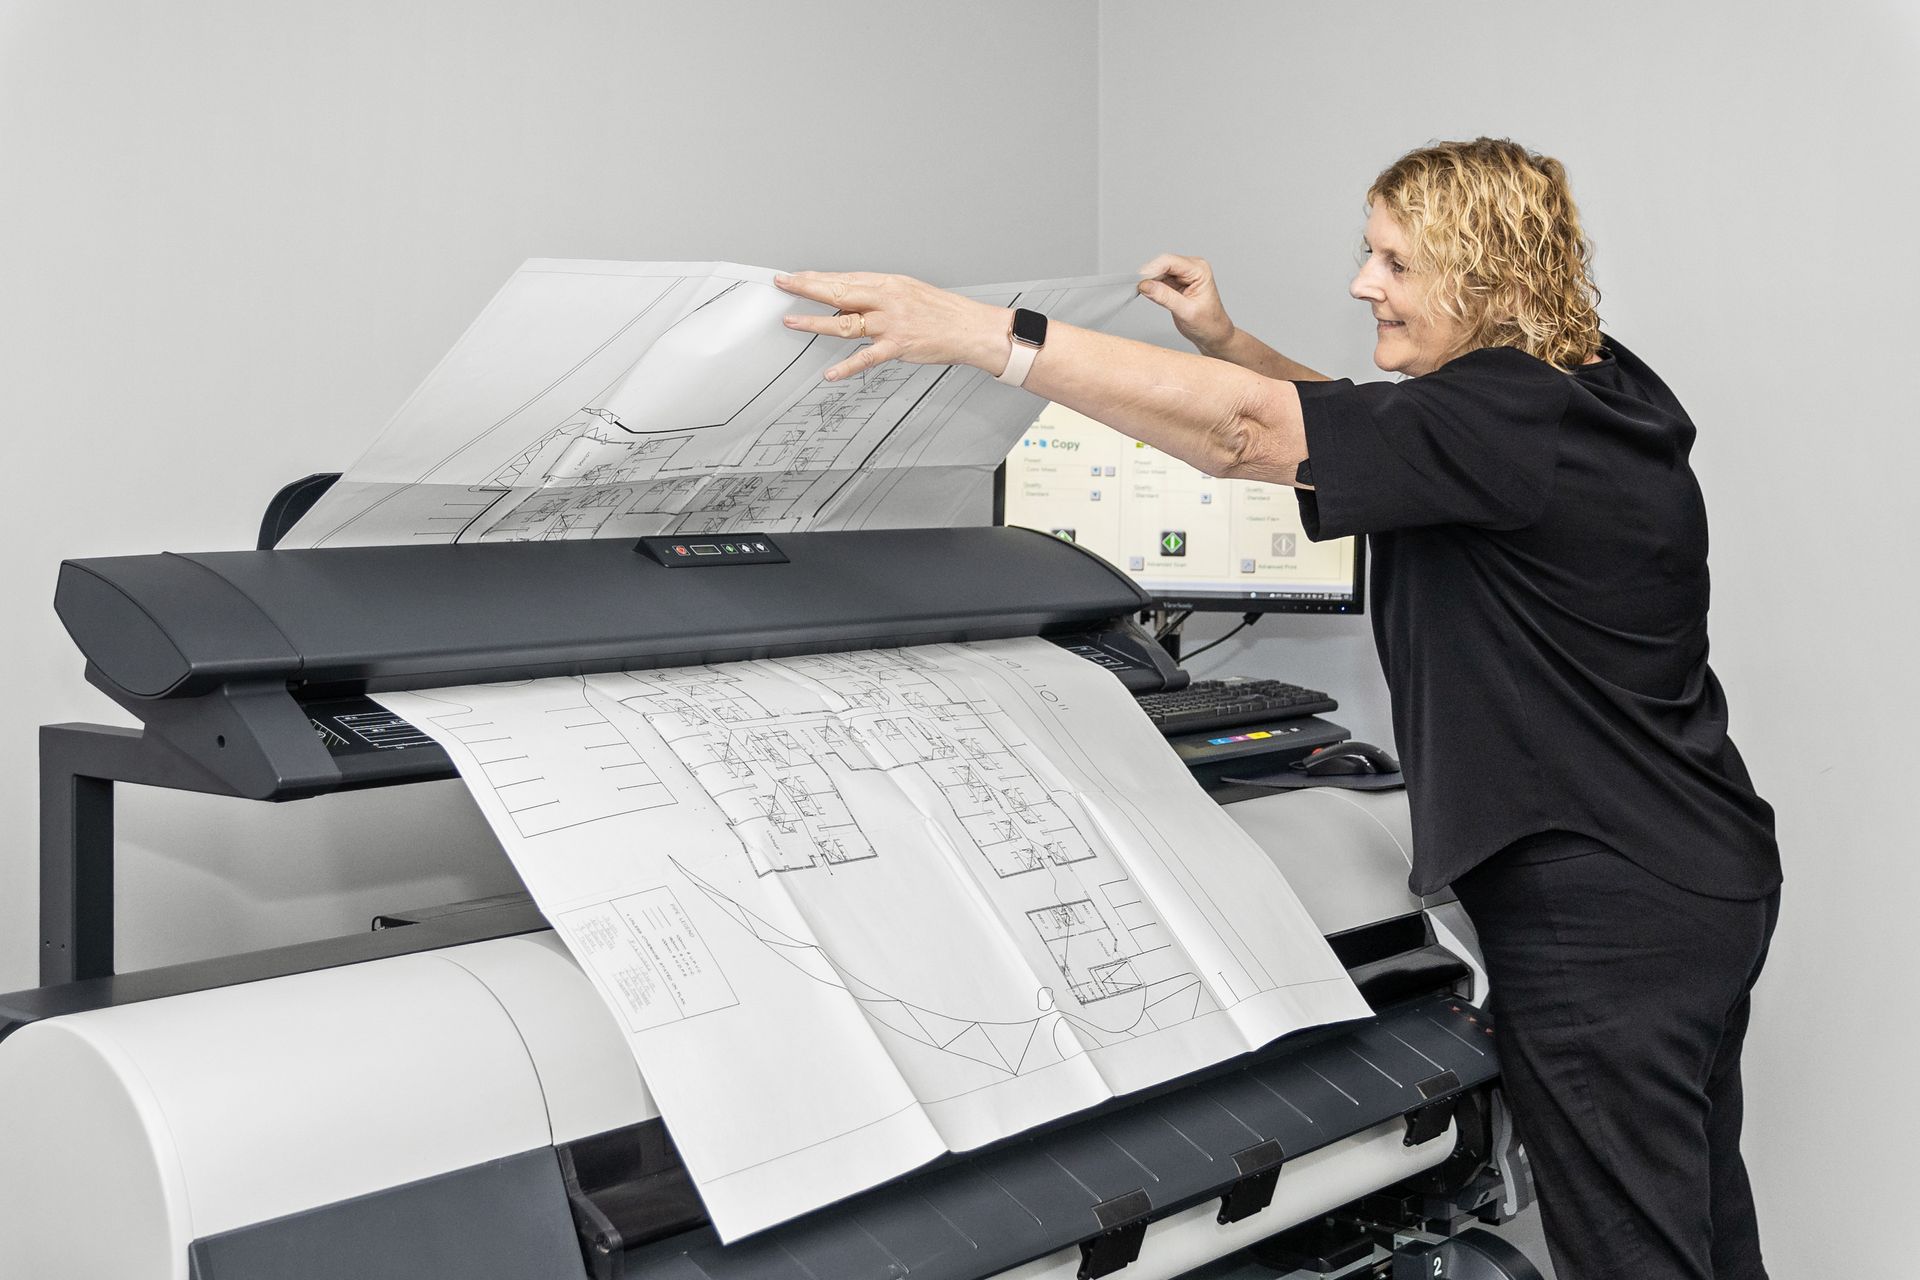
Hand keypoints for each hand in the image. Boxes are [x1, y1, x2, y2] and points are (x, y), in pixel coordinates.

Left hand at [775, 271, 1010, 381]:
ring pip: (846, 322)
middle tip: (784, 285)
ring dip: (816, 322)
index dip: (817, 277)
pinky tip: (830, 373)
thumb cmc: (942, 311)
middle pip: (839, 292)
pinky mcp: (898, 346)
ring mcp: (891, 323)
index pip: (845, 277)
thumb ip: (878, 295)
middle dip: (807, 288)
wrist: (970, 328)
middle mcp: (887, 300)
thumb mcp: (908, 291)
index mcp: (888, 283)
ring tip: (792, 322)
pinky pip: (867, 357)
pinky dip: (847, 367)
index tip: (795, 276)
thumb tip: (848, 300)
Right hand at [1136, 253, 1234, 354]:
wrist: (1213, 334)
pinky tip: (1149, 294)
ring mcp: (1183, 275)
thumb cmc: (1209, 323)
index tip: (1139, 281)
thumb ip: (1165, 297)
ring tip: (1142, 293)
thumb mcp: (1186, 312)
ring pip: (1158, 271)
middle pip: (1162, 264)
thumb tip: (1145, 285)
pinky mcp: (1176, 283)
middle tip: (1137, 289)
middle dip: (1148, 275)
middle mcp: (1192, 268)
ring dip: (1149, 281)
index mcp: (1199, 270)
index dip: (1152, 269)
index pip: (1170, 262)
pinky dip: (1151, 287)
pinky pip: (1158, 280)